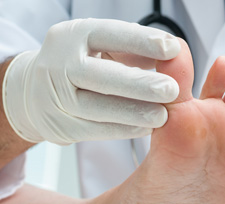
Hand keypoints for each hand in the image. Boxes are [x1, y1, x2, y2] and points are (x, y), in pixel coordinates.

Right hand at [3, 19, 179, 144]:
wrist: (35, 93)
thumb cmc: (79, 66)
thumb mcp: (98, 49)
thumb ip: (130, 52)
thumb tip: (171, 56)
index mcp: (72, 36)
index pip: (108, 35)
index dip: (141, 42)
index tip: (172, 50)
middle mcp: (59, 64)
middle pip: (100, 75)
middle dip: (138, 84)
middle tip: (171, 90)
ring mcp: (56, 97)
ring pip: (96, 107)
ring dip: (132, 113)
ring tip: (161, 116)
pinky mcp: (60, 125)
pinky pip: (94, 130)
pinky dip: (121, 130)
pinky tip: (144, 129)